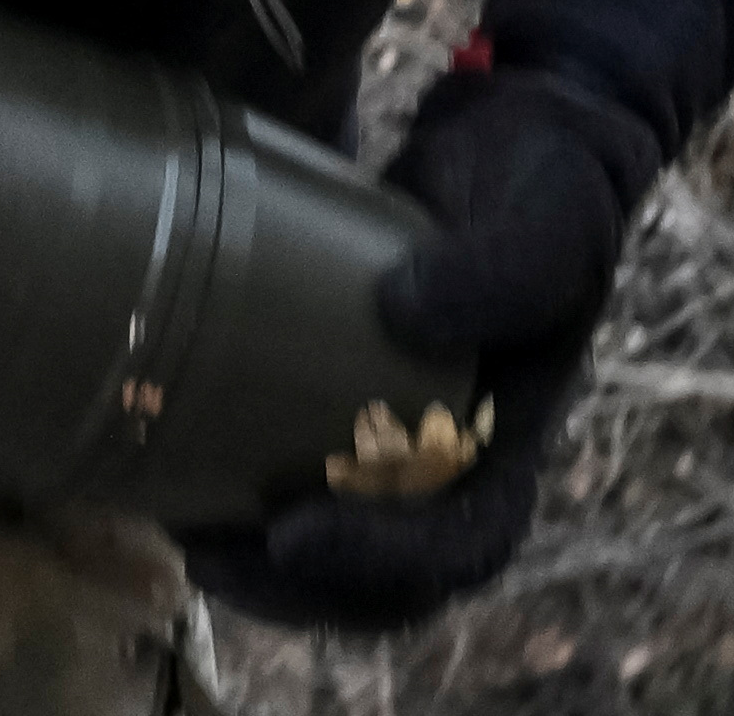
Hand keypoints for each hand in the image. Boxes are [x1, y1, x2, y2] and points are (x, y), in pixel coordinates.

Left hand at [183, 66, 663, 634]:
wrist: (517, 143)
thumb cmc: (544, 189)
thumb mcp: (548, 219)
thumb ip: (501, 268)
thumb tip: (405, 311)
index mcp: (514, 440)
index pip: (466, 542)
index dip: (384, 561)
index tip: (295, 535)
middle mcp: (458, 463)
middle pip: (393, 579)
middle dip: (302, 591)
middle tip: (212, 560)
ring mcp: (403, 443)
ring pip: (342, 553)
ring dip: (265, 571)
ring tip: (187, 538)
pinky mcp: (348, 408)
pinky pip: (304, 483)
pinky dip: (247, 504)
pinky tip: (185, 484)